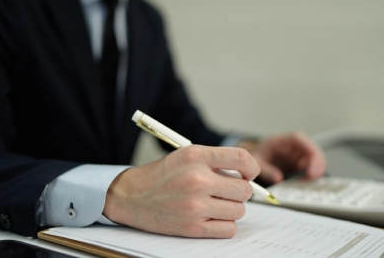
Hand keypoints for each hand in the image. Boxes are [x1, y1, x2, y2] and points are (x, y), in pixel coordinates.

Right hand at [103, 145, 259, 237]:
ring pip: (239, 211)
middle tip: (226, 192)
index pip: (242, 158)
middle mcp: (197, 179)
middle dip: (239, 191)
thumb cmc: (161, 175)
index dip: (252, 168)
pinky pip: (228, 229)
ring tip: (214, 204)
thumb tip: (249, 176)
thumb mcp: (186, 155)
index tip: (249, 174)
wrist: (130, 196)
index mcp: (196, 156)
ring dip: (231, 209)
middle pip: (244, 190)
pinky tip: (211, 218)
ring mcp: (195, 205)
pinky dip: (224, 225)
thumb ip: (216, 161)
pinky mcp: (192, 227)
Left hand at [245, 132, 325, 183]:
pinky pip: (311, 168)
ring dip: (316, 170)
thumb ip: (267, 170)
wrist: (255, 160)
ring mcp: (299, 155)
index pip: (298, 138)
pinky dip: (311, 176)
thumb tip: (278, 179)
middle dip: (316, 161)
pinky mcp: (301, 164)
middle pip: (311, 148)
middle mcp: (294, 146)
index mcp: (283, 140)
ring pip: (315, 159)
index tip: (313, 156)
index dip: (308, 146)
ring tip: (309, 181)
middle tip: (314, 175)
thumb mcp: (258, 162)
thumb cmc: (259, 156)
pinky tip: (306, 183)